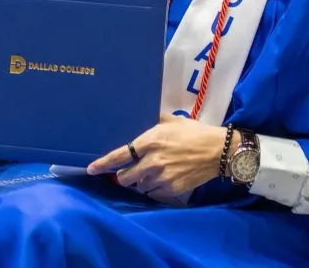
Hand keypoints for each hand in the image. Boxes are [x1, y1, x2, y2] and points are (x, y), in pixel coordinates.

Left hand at [87, 115, 230, 200]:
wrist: (217, 151)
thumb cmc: (193, 132)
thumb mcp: (170, 121)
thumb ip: (152, 121)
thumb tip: (140, 116)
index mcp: (149, 141)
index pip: (119, 155)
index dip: (103, 164)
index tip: (91, 169)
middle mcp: (152, 161)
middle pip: (125, 177)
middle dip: (124, 175)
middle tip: (131, 170)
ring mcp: (162, 177)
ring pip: (140, 186)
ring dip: (141, 181)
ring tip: (152, 172)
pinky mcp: (172, 189)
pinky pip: (154, 193)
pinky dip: (155, 187)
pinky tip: (163, 178)